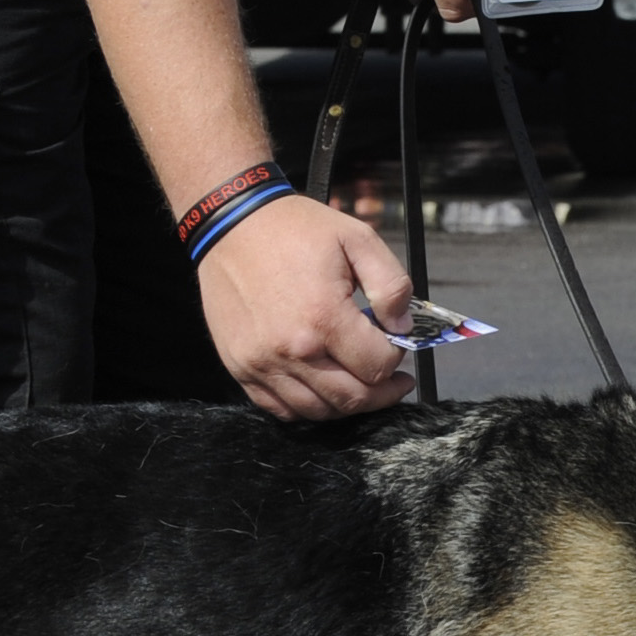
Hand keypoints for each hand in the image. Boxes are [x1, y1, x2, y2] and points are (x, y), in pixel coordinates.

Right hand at [196, 193, 413, 420]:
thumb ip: (392, 285)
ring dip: (347, 404)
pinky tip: (323, 388)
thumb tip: (404, 328)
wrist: (231, 224)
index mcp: (324, 317)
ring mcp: (261, 363)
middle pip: (352, 399)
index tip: (396, 346)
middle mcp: (291, 349)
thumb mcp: (358, 238)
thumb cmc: (296, 228)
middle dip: (382, 394)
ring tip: (361, 384)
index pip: (377, 366)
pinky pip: (279, 408)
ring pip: (317, 411)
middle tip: (395, 381)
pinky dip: (307, 407)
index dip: (396, 359)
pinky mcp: (239, 367)